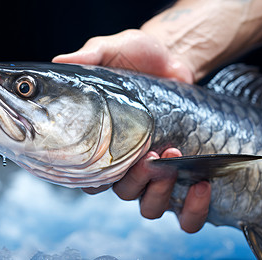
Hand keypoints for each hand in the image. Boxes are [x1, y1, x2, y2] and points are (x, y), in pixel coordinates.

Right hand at [53, 30, 209, 232]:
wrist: (173, 58)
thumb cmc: (136, 55)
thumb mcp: (111, 50)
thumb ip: (87, 57)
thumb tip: (59, 62)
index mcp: (100, 142)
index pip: (86, 178)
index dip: (91, 181)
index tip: (105, 166)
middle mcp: (124, 162)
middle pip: (120, 192)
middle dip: (136, 180)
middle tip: (149, 153)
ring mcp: (153, 169)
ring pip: (148, 205)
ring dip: (160, 190)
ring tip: (173, 156)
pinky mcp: (181, 170)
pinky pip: (184, 210)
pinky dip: (192, 208)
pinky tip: (201, 183)